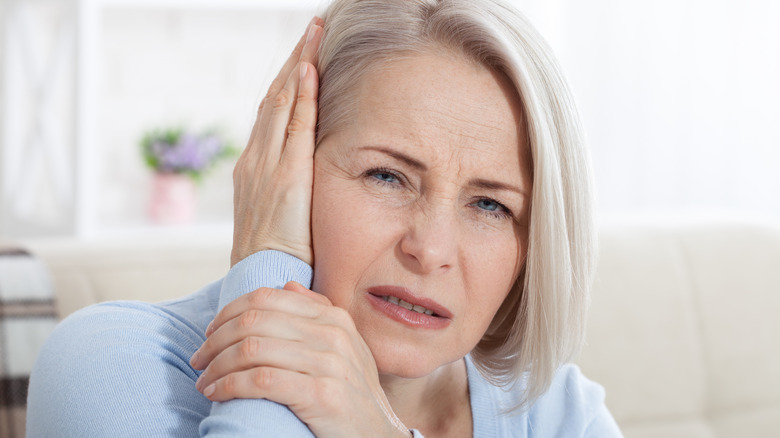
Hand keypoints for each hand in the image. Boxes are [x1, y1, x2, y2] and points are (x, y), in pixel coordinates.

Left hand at [190, 282, 410, 437]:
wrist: (379, 434)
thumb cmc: (353, 393)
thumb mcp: (345, 346)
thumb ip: (317, 313)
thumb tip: (287, 285)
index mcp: (333, 317)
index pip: (268, 298)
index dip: (229, 312)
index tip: (210, 333)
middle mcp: (333, 334)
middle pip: (254, 321)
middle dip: (216, 340)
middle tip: (199, 359)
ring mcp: (329, 363)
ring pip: (252, 349)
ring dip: (217, 365)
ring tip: (204, 381)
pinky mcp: (321, 394)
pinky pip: (261, 381)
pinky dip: (230, 386)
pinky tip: (217, 394)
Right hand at [230, 17, 321, 266]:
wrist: (259, 280)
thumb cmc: (274, 257)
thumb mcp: (279, 218)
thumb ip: (289, 194)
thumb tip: (306, 187)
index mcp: (254, 167)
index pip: (272, 113)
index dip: (288, 83)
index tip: (303, 58)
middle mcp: (255, 158)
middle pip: (274, 97)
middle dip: (293, 61)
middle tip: (311, 30)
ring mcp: (267, 164)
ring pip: (282, 102)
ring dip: (299, 65)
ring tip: (314, 34)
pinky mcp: (285, 175)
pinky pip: (294, 126)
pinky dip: (300, 95)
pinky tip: (310, 69)